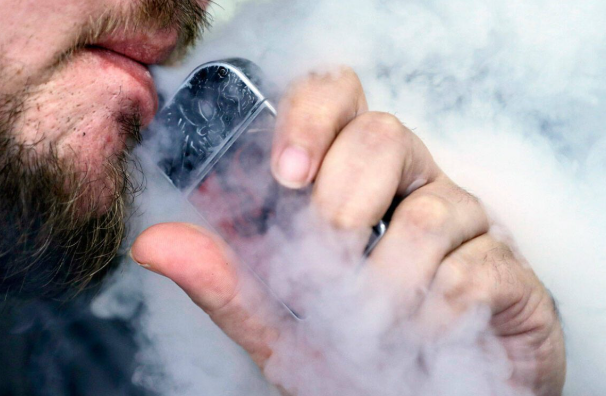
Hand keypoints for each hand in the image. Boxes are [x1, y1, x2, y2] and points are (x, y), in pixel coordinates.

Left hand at [131, 67, 564, 394]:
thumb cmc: (352, 357)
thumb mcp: (277, 322)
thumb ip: (226, 281)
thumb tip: (155, 245)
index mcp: (359, 180)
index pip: (341, 99)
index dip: (312, 116)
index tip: (286, 176)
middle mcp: (415, 186)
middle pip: (386, 137)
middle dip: (343, 207)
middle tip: (332, 262)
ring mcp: (467, 224)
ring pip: (429, 213)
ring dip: (387, 286)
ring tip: (376, 325)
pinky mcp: (508, 270)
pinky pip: (470, 272)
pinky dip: (433, 318)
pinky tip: (424, 338)